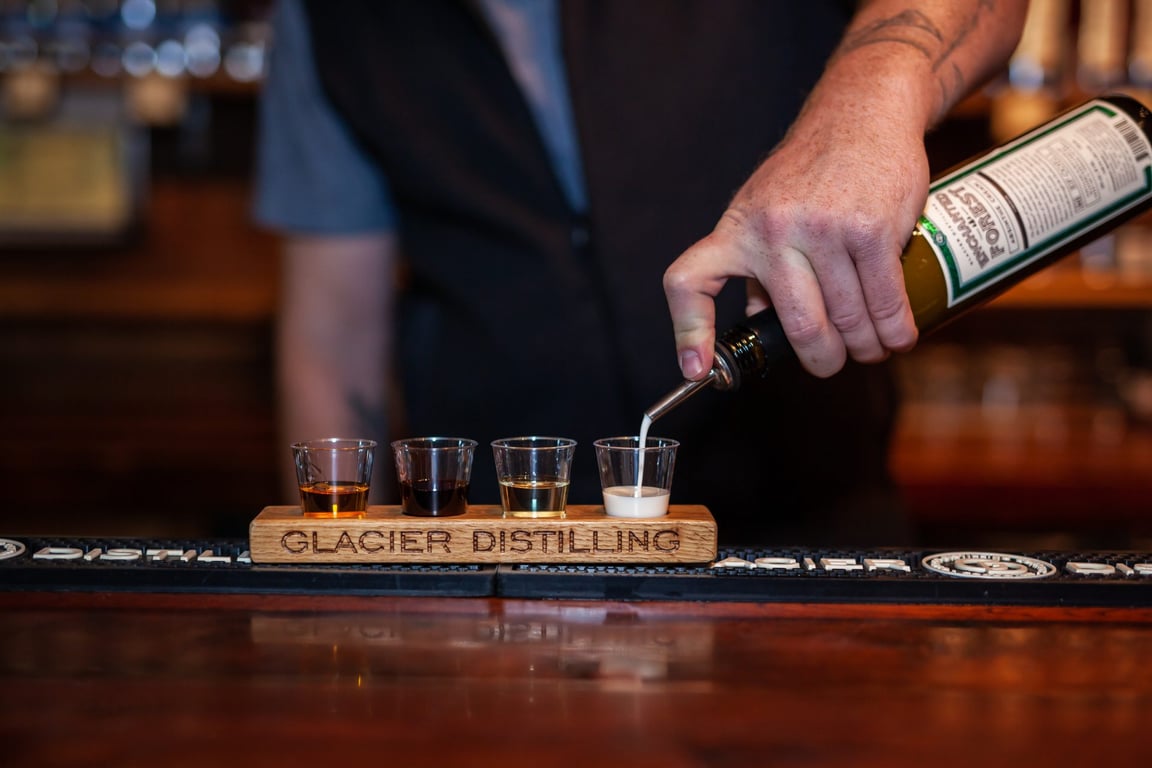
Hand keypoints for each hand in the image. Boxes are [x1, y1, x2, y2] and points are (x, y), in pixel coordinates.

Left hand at [664, 99, 924, 378]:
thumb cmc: (811, 168)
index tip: (697, 369)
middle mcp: (772, 231)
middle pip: (798, 326)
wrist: (861, 109)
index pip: (689, 282)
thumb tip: (757, 319)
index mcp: (736, 229)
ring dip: (866, 348)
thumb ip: (757, 264)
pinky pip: (885, 302)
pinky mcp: (871, 229)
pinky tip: (899, 337)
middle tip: (833, 361)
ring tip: (872, 349)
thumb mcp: (764, 207)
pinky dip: (896, 331)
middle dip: (822, 360)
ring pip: (847, 321)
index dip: (689, 332)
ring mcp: (822, 230)